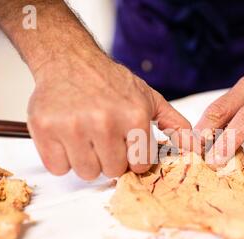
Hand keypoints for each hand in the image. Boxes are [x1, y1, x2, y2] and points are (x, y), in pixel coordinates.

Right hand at [27, 55, 190, 179]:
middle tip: (103, 138)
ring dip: (87, 160)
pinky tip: (68, 138)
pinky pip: (59, 168)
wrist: (70, 60)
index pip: (139, 165)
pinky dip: (63, 159)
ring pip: (86, 173)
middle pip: (112, 172)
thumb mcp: (150, 99)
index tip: (125, 145)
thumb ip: (175, 125)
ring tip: (86, 137)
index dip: (133, 158)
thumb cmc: (110, 82)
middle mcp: (104, 122)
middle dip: (110, 159)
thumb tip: (197, 147)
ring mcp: (72, 126)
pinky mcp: (45, 130)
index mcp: (133, 116)